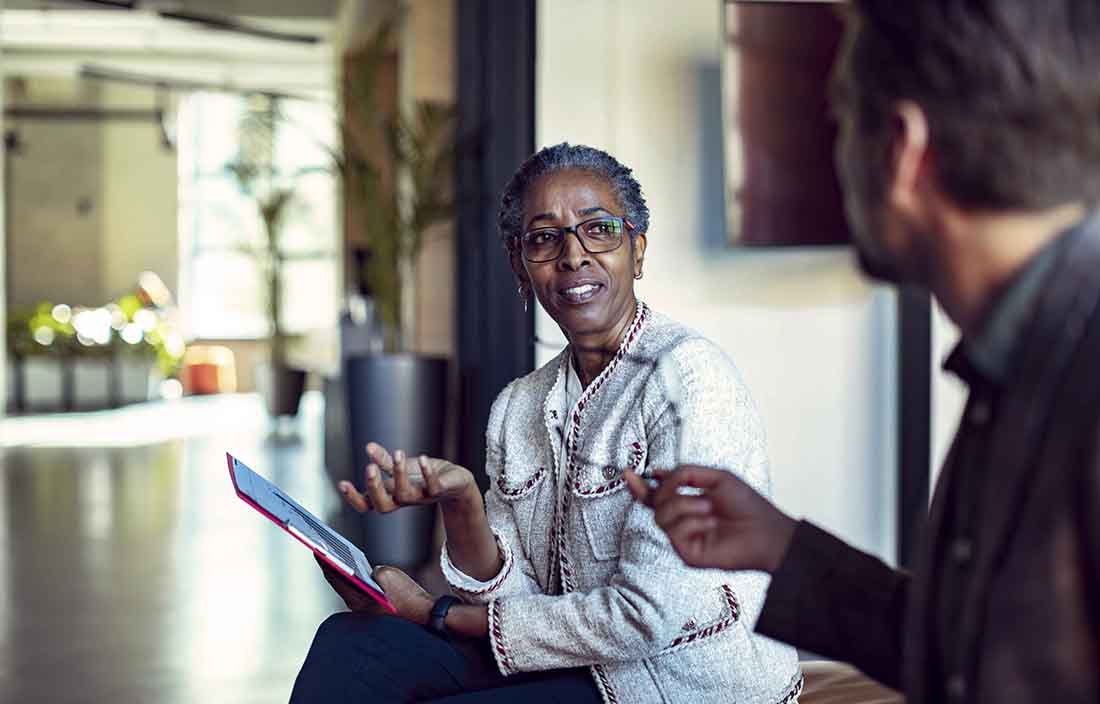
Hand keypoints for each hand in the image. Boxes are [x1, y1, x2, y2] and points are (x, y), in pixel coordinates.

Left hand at [316, 556, 433, 623]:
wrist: (429, 620)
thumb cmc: (410, 601)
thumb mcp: (389, 575)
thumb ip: (375, 569)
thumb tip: (373, 573)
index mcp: (358, 600)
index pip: (334, 576)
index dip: (323, 560)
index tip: (315, 547)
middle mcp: (359, 609)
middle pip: (341, 583)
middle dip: (334, 566)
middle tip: (326, 549)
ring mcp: (368, 612)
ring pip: (353, 589)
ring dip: (347, 575)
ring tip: (343, 558)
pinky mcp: (379, 613)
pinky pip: (365, 594)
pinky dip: (361, 583)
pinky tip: (364, 572)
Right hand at [338, 442, 475, 513]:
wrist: (456, 483)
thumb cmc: (424, 476)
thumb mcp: (402, 467)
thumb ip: (384, 460)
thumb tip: (369, 448)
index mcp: (391, 494)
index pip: (366, 504)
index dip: (353, 498)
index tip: (342, 483)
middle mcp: (403, 499)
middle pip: (382, 505)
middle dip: (374, 487)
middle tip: (369, 468)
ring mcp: (421, 497)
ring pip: (405, 495)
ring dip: (399, 473)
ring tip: (398, 453)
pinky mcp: (440, 491)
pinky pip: (433, 487)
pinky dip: (428, 473)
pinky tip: (424, 459)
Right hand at [624, 466, 795, 572]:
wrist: (766, 530)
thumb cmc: (747, 505)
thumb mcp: (716, 477)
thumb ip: (685, 473)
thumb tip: (658, 473)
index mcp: (688, 503)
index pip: (656, 496)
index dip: (640, 486)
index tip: (627, 473)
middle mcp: (682, 521)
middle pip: (654, 503)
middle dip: (667, 490)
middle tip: (687, 487)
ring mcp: (683, 538)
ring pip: (661, 516)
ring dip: (684, 505)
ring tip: (709, 508)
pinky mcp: (687, 554)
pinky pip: (673, 532)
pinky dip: (692, 521)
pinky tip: (710, 523)